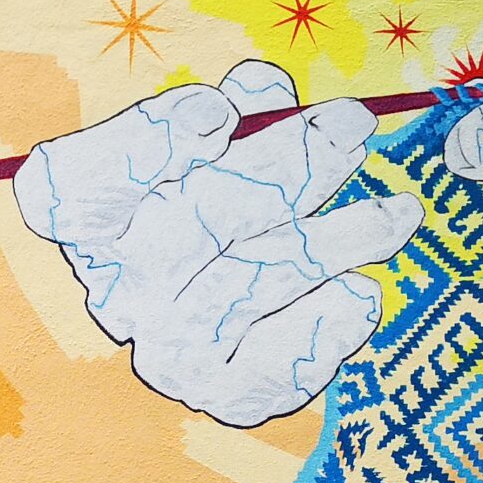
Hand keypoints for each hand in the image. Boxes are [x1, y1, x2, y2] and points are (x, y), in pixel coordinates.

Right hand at [14, 61, 422, 426]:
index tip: (216, 114)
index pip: (84, 180)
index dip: (148, 146)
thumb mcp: (220, 149)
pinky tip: (360, 294)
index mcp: (93, 218)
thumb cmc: (223, 211)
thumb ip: (238, 112)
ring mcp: (168, 346)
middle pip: (193, 220)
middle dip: (283, 166)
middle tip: (350, 129)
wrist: (232, 328)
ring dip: (332, 241)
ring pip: (251, 284)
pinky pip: (277, 363)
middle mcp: (120, 286)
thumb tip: (267, 90)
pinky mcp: (220, 392)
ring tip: (398, 214)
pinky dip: (325, 327)